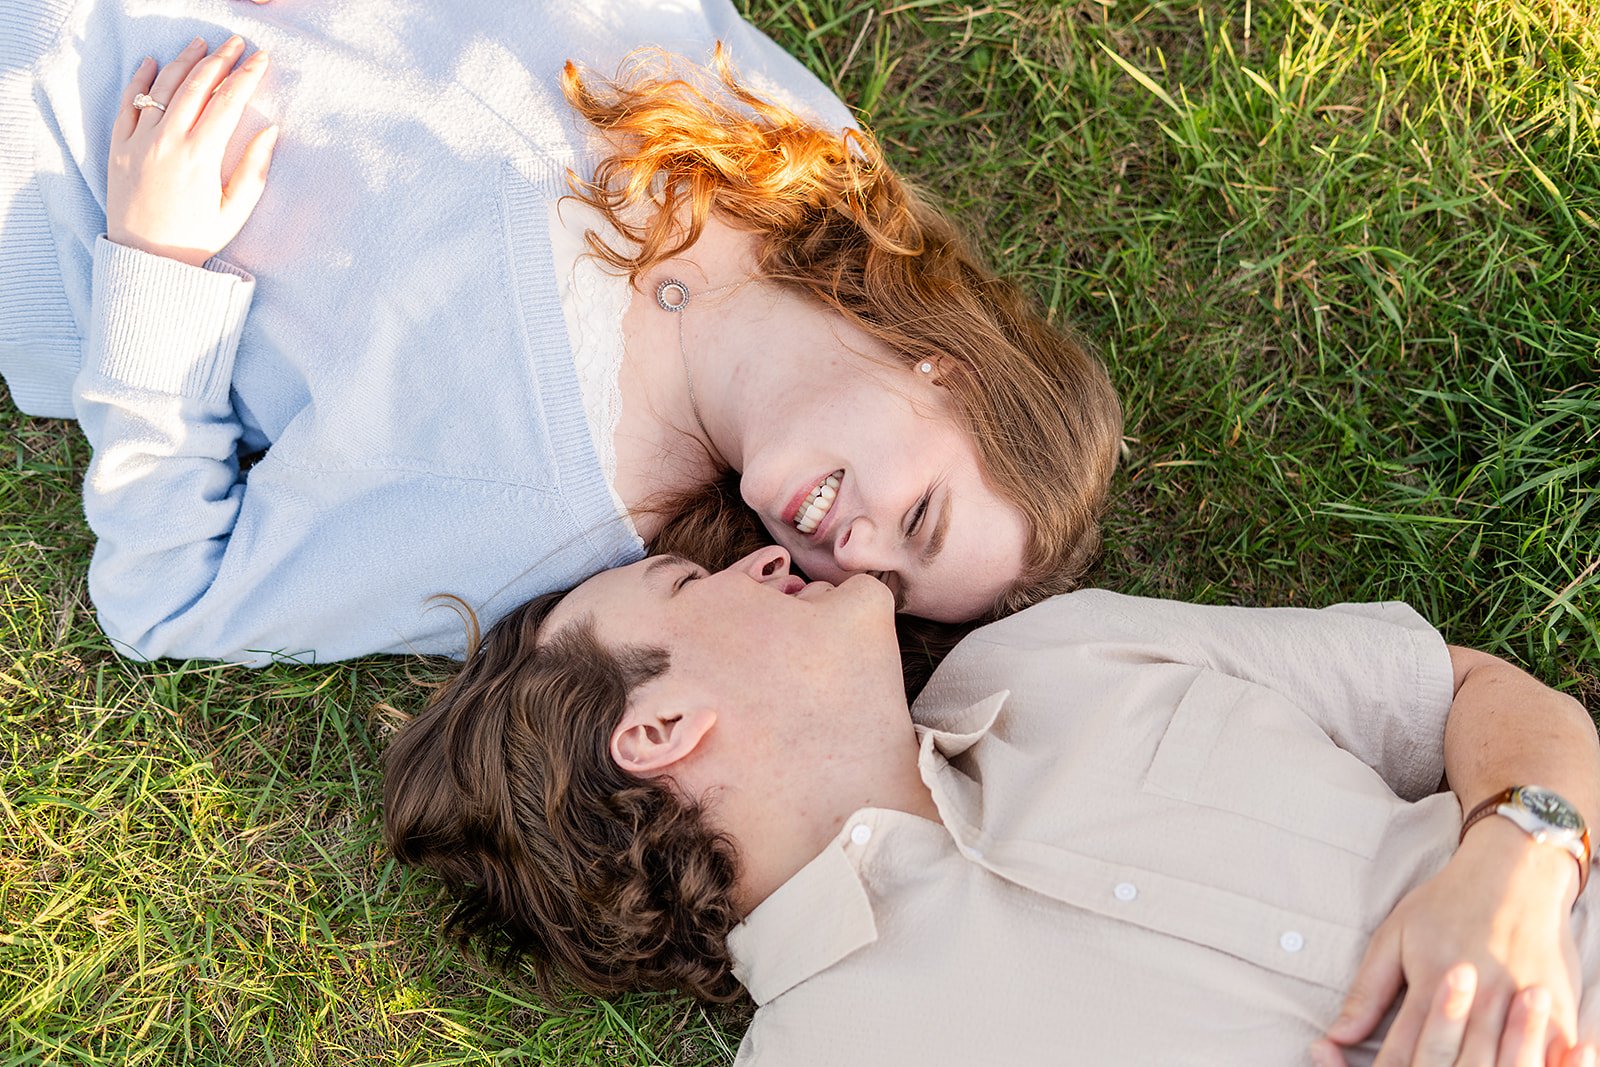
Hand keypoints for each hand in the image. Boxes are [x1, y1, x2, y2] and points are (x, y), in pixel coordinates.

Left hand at [108, 36, 277, 267]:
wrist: (146, 260)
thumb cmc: (196, 239)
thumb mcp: (235, 211)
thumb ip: (255, 168)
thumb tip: (270, 130)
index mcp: (201, 157)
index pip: (228, 102)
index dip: (247, 76)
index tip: (260, 58)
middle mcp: (168, 141)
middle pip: (196, 85)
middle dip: (220, 59)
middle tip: (235, 43)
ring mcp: (140, 141)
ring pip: (163, 86)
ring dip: (184, 61)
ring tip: (201, 45)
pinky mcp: (119, 146)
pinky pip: (129, 102)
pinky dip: (140, 79)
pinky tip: (152, 63)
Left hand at [1313, 819, 1584, 1065]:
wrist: (1514, 870)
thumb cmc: (1447, 903)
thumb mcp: (1394, 937)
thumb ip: (1368, 991)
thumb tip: (1337, 1035)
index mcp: (1433, 984)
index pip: (1405, 1053)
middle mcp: (1480, 1000)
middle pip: (1452, 1065)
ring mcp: (1521, 1007)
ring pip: (1499, 1066)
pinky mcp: (1559, 1010)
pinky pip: (1551, 1058)